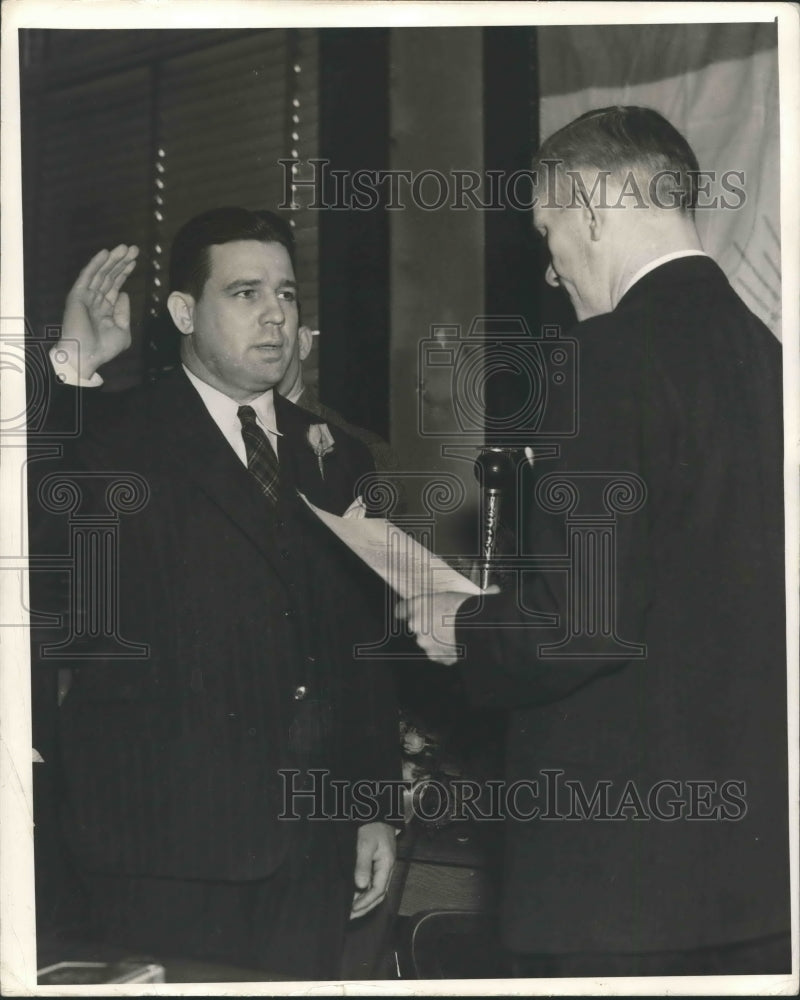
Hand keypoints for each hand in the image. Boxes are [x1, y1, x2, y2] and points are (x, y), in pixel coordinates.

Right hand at [58, 244, 138, 378]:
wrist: (86, 357)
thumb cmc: (103, 349)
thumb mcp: (122, 332)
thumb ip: (124, 313)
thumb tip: (123, 293)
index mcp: (105, 309)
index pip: (115, 285)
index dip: (125, 272)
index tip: (135, 260)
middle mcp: (95, 300)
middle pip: (109, 276)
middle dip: (121, 262)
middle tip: (133, 248)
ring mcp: (85, 297)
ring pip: (100, 273)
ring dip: (112, 259)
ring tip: (124, 247)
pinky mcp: (77, 296)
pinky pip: (87, 276)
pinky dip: (95, 264)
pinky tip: (105, 253)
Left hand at [349, 822, 395, 919]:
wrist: (376, 813)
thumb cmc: (371, 827)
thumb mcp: (365, 844)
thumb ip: (363, 865)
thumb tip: (360, 885)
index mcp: (386, 864)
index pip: (378, 890)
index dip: (365, 902)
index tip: (352, 909)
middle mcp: (387, 868)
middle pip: (379, 894)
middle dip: (366, 907)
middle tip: (350, 916)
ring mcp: (383, 866)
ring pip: (377, 890)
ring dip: (365, 901)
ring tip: (352, 910)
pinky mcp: (377, 863)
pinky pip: (373, 883)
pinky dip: (365, 892)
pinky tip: (355, 895)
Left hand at [396, 587, 498, 664]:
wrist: (480, 628)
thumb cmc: (472, 607)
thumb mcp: (469, 595)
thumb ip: (472, 595)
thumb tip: (495, 590)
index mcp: (419, 605)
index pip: (401, 610)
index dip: (406, 612)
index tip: (408, 613)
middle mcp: (417, 625)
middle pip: (417, 627)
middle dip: (429, 627)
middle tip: (446, 624)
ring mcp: (426, 643)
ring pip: (428, 642)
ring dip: (438, 641)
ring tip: (456, 636)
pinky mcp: (437, 657)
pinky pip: (440, 656)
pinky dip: (448, 653)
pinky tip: (460, 647)